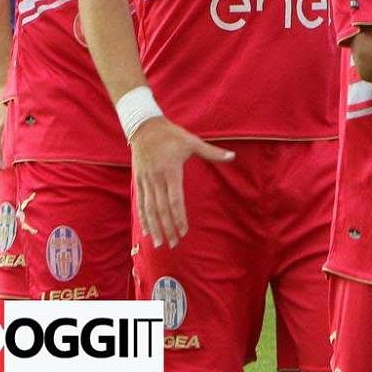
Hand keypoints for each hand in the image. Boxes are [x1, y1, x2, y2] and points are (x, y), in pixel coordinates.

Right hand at [131, 116, 233, 247]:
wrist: (144, 127)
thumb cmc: (171, 135)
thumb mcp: (192, 142)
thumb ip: (212, 152)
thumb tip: (233, 156)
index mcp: (171, 171)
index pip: (175, 200)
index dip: (178, 217)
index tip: (183, 232)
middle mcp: (156, 179)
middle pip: (161, 209)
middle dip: (167, 228)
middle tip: (173, 245)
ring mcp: (146, 181)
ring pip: (149, 209)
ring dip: (153, 228)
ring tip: (158, 243)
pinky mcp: (139, 181)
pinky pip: (140, 203)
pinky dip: (143, 218)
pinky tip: (147, 230)